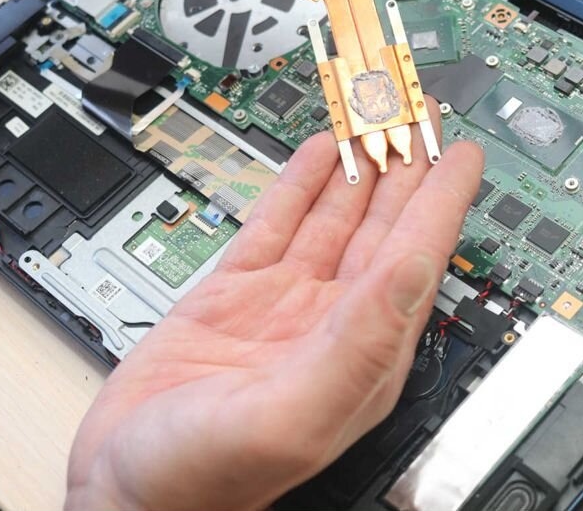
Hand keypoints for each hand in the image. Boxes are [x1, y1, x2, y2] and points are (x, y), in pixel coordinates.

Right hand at [65, 113, 483, 510]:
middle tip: (420, 110)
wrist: (120, 489)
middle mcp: (331, 323)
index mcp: (361, 354)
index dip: (441, 200)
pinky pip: (277, 223)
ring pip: (333, 216)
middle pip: (382, 226)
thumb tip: (415, 268)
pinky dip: (299, 184)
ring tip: (377, 115)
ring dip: (358, 164)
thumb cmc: (201, 480)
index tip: (462, 151)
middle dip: (405, 166)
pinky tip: (318, 153)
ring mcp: (283, 304)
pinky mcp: (234, 294)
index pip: (415, 258)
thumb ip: (359, 342)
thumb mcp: (289, 414)